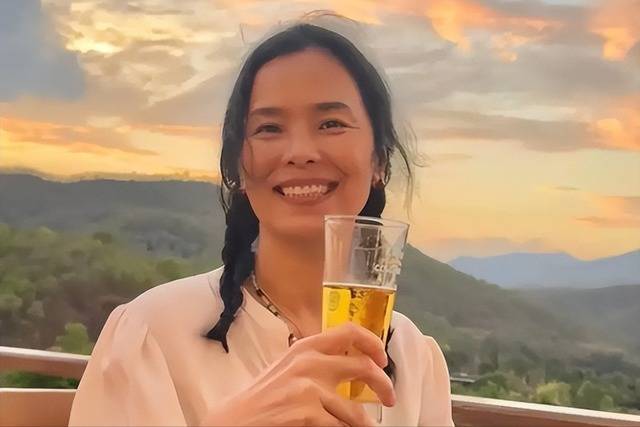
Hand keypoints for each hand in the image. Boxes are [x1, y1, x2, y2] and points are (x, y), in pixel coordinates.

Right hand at [200, 322, 395, 425]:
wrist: (237, 418)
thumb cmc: (265, 395)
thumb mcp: (291, 367)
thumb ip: (318, 360)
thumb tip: (354, 363)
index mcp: (307, 347)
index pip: (349, 331)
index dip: (373, 343)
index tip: (383, 359)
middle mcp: (310, 362)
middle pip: (364, 367)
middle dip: (384, 386)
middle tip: (389, 399)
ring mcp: (310, 389)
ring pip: (355, 410)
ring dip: (363, 423)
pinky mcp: (308, 414)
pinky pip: (341, 426)